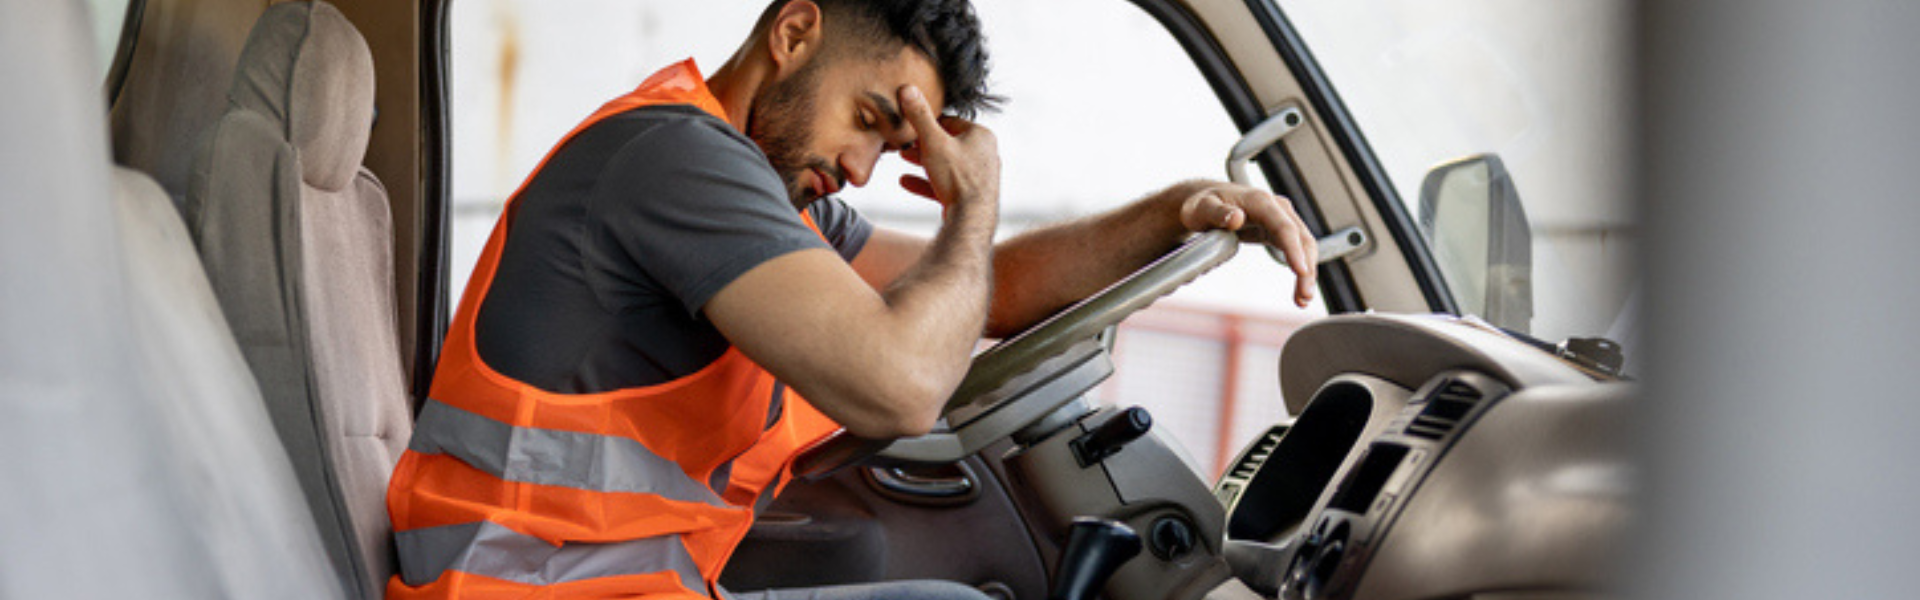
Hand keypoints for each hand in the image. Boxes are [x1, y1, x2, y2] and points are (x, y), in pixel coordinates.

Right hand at [896, 85, 999, 216]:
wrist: (971, 218)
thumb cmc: (957, 177)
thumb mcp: (933, 141)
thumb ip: (920, 116)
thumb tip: (908, 89)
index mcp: (981, 136)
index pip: (950, 122)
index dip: (928, 123)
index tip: (910, 126)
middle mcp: (984, 154)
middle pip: (948, 143)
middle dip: (923, 144)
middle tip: (904, 144)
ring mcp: (978, 176)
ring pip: (946, 164)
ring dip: (924, 162)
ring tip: (904, 159)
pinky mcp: (970, 195)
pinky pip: (945, 184)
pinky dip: (927, 182)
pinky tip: (906, 181)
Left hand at [1176, 182, 1318, 306]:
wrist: (1206, 201)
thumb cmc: (1203, 204)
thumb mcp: (1202, 208)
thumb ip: (1217, 213)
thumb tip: (1236, 218)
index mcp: (1260, 201)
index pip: (1283, 227)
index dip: (1294, 249)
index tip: (1301, 271)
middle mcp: (1276, 208)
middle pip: (1301, 238)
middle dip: (1306, 267)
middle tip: (1304, 296)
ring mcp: (1281, 219)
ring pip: (1304, 245)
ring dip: (1307, 272)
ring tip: (1302, 299)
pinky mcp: (1279, 231)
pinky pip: (1296, 250)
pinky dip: (1300, 269)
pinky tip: (1298, 290)